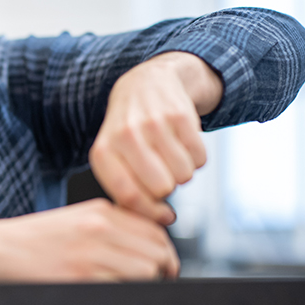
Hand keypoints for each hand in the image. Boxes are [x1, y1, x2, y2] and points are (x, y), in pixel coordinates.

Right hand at [0, 199, 178, 304]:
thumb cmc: (25, 244)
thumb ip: (109, 230)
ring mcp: (91, 251)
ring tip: (125, 291)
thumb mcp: (72, 222)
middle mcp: (100, 226)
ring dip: (144, 285)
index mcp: (99, 211)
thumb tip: (148, 249)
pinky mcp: (80, 277)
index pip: (157, 230)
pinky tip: (107, 298)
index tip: (160, 268)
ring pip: (148, 270)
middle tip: (148, 286)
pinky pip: (124, 288)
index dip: (164, 254)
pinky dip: (123, 297)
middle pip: (158, 250)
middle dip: (161, 272)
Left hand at [89, 52, 220, 224]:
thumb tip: (160, 221)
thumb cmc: (129, 132)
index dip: (151, 214)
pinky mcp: (180, 115)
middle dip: (167, 188)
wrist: (146, 84)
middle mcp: (125, 136)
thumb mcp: (114, 158)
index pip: (129, 197)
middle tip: (162, 173)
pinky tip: (182, 143)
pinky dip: (196, 158)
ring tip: (170, 155)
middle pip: (161, 189)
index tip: (164, 216)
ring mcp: (153, 124)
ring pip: (184, 175)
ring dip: (183, 172)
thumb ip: (128, 192)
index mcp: (103, 152)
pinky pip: (200, 158)